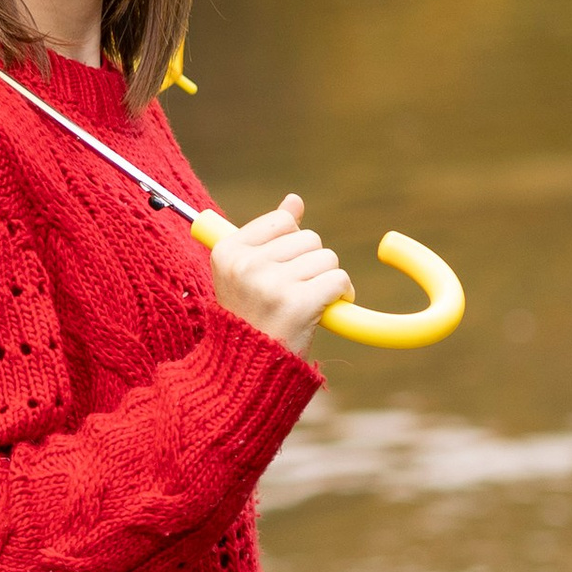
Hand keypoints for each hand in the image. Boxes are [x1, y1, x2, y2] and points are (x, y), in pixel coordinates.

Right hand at [205, 195, 351, 353]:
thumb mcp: (246, 272)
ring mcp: (272, 284)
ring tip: (308, 302)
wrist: (247, 370)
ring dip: (327, 279)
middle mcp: (247, 265)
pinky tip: (328, 308)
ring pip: (327, 258)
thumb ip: (269, 234)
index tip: (281, 269)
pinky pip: (339, 280)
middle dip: (311, 263)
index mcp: (228, 252)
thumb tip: (294, 201)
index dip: (291, 244)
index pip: (283, 220)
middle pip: (309, 238)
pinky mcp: (298, 304)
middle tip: (296, 290)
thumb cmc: (250, 318)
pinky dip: (342, 294)